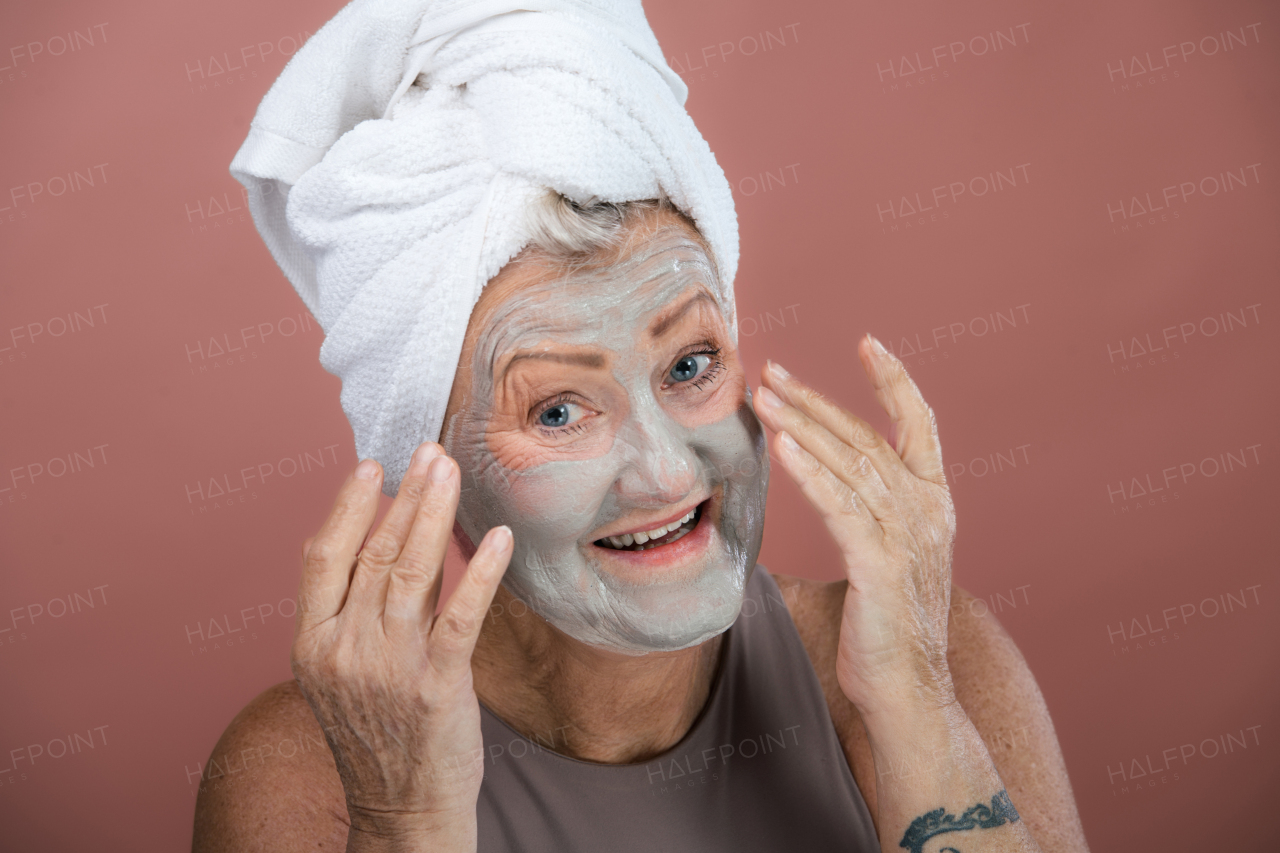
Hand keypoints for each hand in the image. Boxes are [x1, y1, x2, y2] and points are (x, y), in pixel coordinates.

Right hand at [290, 443, 512, 849]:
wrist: (400, 811)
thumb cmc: (376, 734)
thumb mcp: (344, 672)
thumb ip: (363, 610)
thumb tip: (393, 538)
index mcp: (311, 643)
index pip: (323, 557)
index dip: (347, 506)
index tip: (371, 466)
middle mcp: (344, 649)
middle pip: (374, 553)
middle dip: (405, 495)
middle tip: (430, 451)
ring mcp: (389, 668)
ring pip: (412, 572)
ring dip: (434, 513)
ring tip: (450, 471)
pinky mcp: (437, 686)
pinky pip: (461, 616)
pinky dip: (480, 573)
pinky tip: (497, 538)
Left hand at [751, 335, 956, 720]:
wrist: (909, 691)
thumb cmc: (884, 630)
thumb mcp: (874, 562)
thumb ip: (850, 522)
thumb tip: (807, 502)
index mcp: (931, 504)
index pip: (919, 425)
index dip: (895, 381)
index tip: (868, 342)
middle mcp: (925, 512)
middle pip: (868, 436)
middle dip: (817, 399)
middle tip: (772, 371)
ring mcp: (907, 537)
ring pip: (851, 463)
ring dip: (804, 424)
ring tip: (764, 396)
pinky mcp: (882, 565)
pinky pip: (841, 506)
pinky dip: (811, 472)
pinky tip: (782, 446)